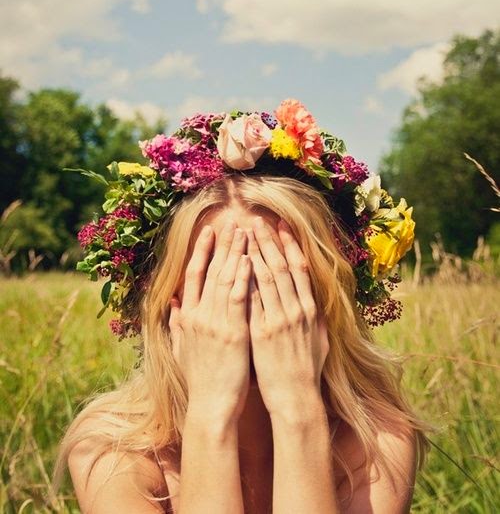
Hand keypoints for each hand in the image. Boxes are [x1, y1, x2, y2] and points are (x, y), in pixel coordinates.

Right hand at [168, 220, 250, 423]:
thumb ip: (177, 324)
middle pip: (210, 270)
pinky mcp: (232, 332)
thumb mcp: (181, 349)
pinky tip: (249, 259)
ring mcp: (214, 322)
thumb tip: (173, 304)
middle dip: (222, 244)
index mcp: (187, 317)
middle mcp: (198, 315)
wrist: (210, 406)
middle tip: (232, 222)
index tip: (210, 231)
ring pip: (225, 278)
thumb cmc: (201, 380)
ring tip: (244, 231)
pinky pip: (238, 298)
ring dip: (235, 253)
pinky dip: (243, 276)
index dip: (202, 251)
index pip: (193, 275)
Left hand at [246, 217, 328, 419]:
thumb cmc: (307, 372)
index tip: (281, 226)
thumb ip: (315, 319)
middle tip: (256, 221)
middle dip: (267, 241)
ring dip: (254, 253)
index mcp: (310, 310)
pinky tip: (236, 264)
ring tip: (243, 234)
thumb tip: (313, 302)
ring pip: (266, 277)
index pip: (299, 268)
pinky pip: (252, 299)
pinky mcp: (262, 332)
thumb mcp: (320, 341)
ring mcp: (278, 320)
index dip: (290, 245)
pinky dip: (244, 279)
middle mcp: (296, 310)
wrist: (296, 399)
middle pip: (281, 267)